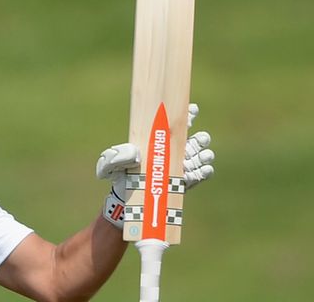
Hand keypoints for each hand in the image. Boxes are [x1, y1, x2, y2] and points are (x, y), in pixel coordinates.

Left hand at [97, 104, 215, 228]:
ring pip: (203, 155)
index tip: (191, 110)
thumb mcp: (110, 166)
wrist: (128, 204)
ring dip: (204, 155)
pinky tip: (198, 170)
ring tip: (197, 158)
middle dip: (200, 138)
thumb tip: (135, 153)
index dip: (187, 115)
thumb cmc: (120, 179)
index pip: (176, 124)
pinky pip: (202, 173)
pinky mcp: (187, 183)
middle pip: (197, 139)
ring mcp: (182, 167)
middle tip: (197, 140)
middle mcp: (173, 152)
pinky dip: (203, 171)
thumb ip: (117, 156)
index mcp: (159, 141)